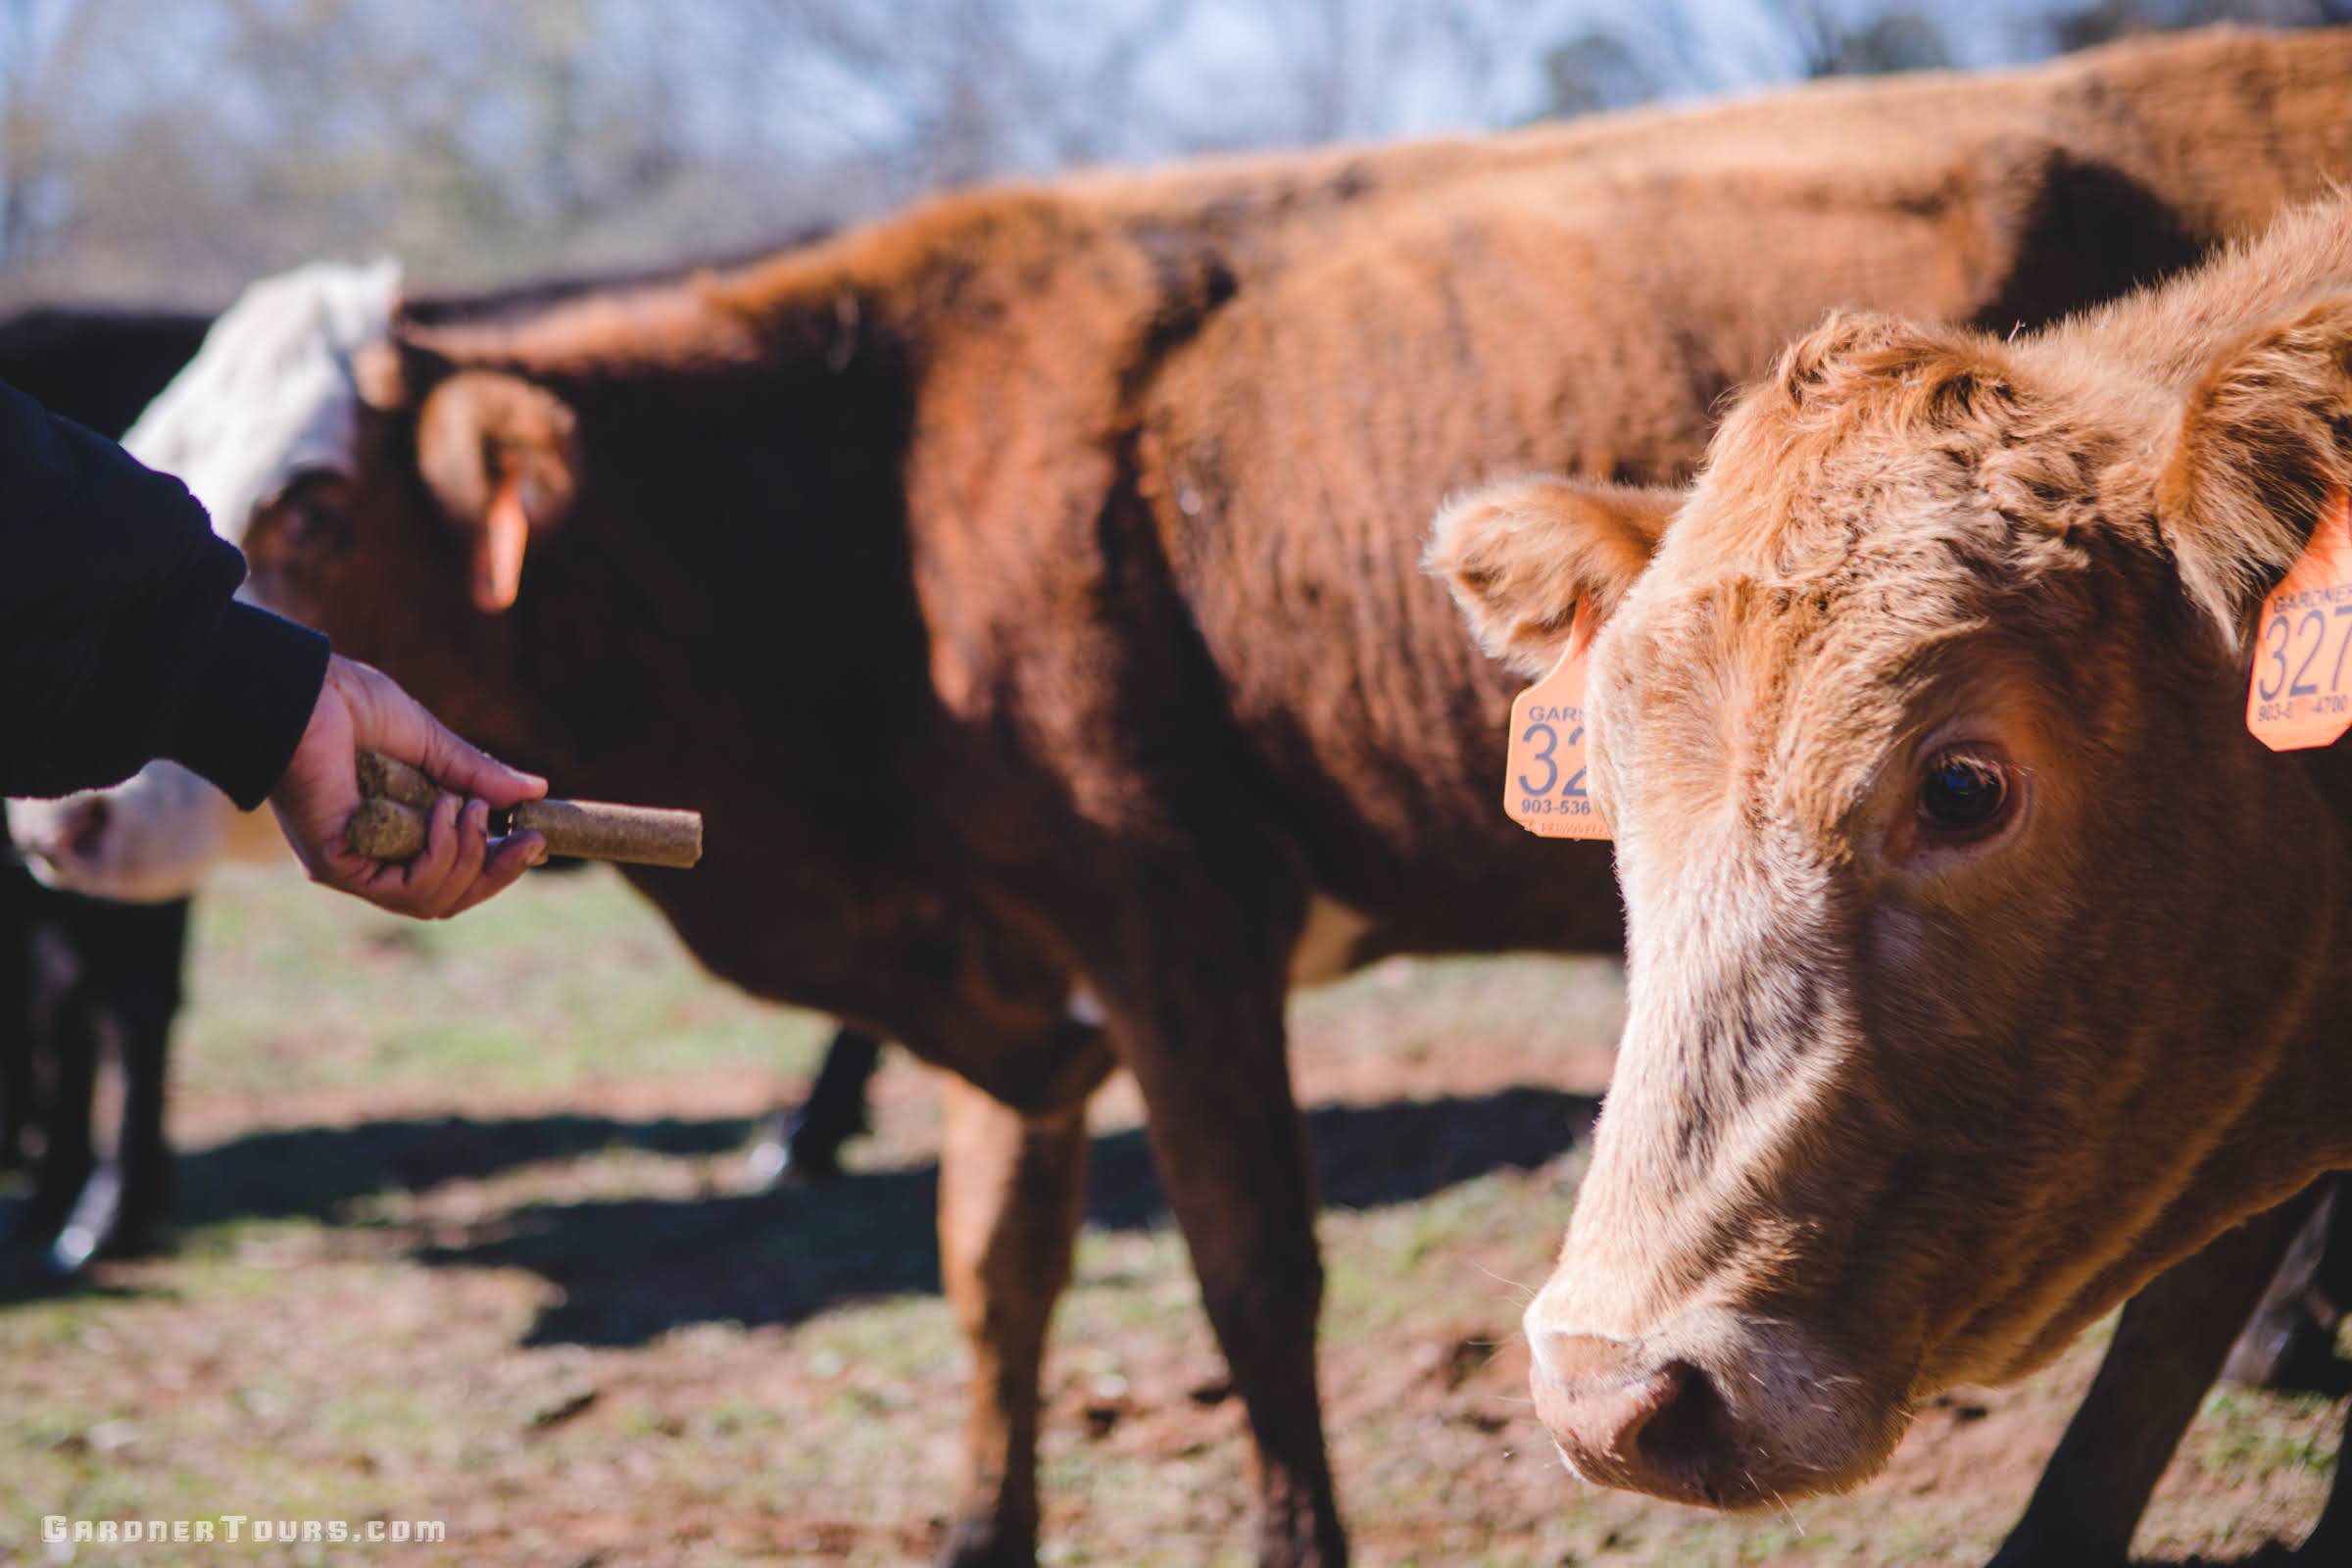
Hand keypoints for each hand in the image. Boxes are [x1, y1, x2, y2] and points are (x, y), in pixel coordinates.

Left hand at [269, 655, 547, 917]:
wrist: (303, 689)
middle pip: (446, 899)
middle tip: (528, 839)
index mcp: (386, 832)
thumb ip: (475, 774)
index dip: (495, 866)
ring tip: (468, 805)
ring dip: (467, 855)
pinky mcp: (335, 866)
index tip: (534, 839)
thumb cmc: (350, 705)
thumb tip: (536, 790)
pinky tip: (445, 809)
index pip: (448, 875)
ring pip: (431, 900)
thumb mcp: (429, 743)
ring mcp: (349, 867)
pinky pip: (405, 888)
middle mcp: (367, 858)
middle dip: (495, 873)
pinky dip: (439, 852)